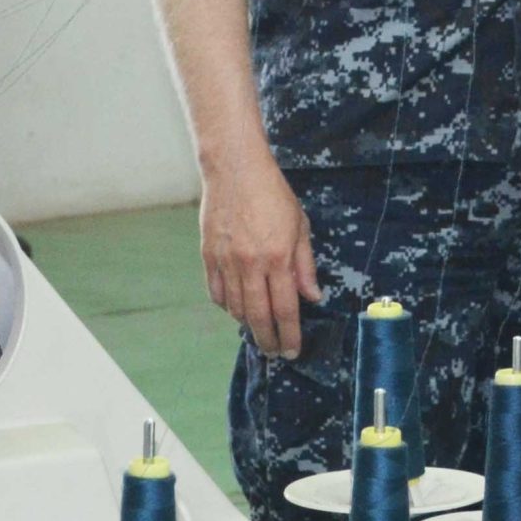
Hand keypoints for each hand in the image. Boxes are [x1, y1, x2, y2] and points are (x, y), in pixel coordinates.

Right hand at [199, 155, 322, 358]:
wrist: (235, 170)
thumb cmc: (273, 194)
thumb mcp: (300, 226)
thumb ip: (305, 265)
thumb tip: (312, 297)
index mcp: (278, 257)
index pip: (286, 308)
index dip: (290, 333)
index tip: (292, 350)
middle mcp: (250, 265)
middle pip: (258, 316)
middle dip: (268, 338)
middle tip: (274, 351)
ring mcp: (226, 262)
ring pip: (235, 308)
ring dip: (248, 324)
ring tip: (259, 331)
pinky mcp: (208, 256)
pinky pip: (216, 292)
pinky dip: (227, 306)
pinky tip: (237, 309)